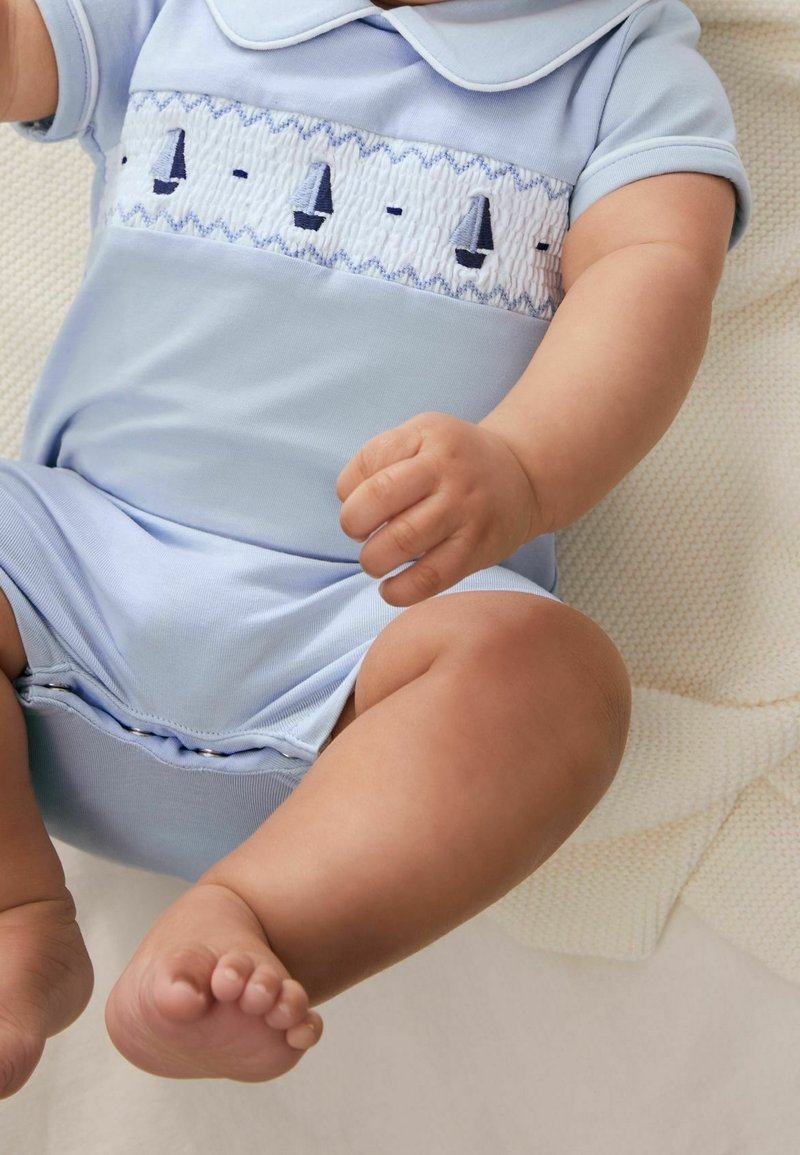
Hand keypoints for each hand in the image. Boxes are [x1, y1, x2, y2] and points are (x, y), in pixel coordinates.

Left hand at [335, 411, 542, 606]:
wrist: (523, 476)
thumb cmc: (456, 461)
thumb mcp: (424, 436)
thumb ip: (384, 460)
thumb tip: (348, 505)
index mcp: (427, 435)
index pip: (368, 461)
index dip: (348, 489)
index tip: (356, 503)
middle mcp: (447, 470)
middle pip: (378, 497)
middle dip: (352, 523)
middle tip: (358, 533)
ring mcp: (464, 510)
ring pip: (402, 540)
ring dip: (373, 559)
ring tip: (375, 561)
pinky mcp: (477, 548)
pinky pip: (431, 576)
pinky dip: (400, 590)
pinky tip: (389, 589)